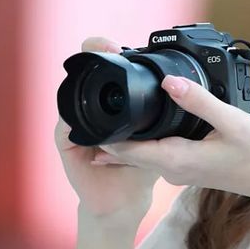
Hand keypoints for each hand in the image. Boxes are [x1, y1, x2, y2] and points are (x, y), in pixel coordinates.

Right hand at [54, 36, 160, 226]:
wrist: (124, 204)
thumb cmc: (141, 172)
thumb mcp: (162, 139)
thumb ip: (171, 116)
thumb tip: (184, 90)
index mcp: (113, 108)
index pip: (106, 73)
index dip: (106, 53)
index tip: (118, 44)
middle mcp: (92, 113)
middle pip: (86, 78)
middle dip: (92, 57)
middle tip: (104, 46)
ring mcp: (77, 129)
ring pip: (72, 99)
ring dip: (79, 86)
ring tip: (92, 70)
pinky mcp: (68, 147)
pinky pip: (64, 130)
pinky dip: (70, 122)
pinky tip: (79, 115)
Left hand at [92, 74, 249, 208]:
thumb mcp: (231, 122)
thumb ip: (199, 101)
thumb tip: (170, 82)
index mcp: (176, 158)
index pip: (127, 150)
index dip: (103, 137)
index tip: (81, 123)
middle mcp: (173, 168)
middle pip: (128, 152)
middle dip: (107, 136)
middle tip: (84, 115)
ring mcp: (180, 169)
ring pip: (141, 152)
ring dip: (124, 137)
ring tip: (102, 116)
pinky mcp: (188, 165)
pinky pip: (156, 153)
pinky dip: (142, 141)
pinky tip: (140, 126)